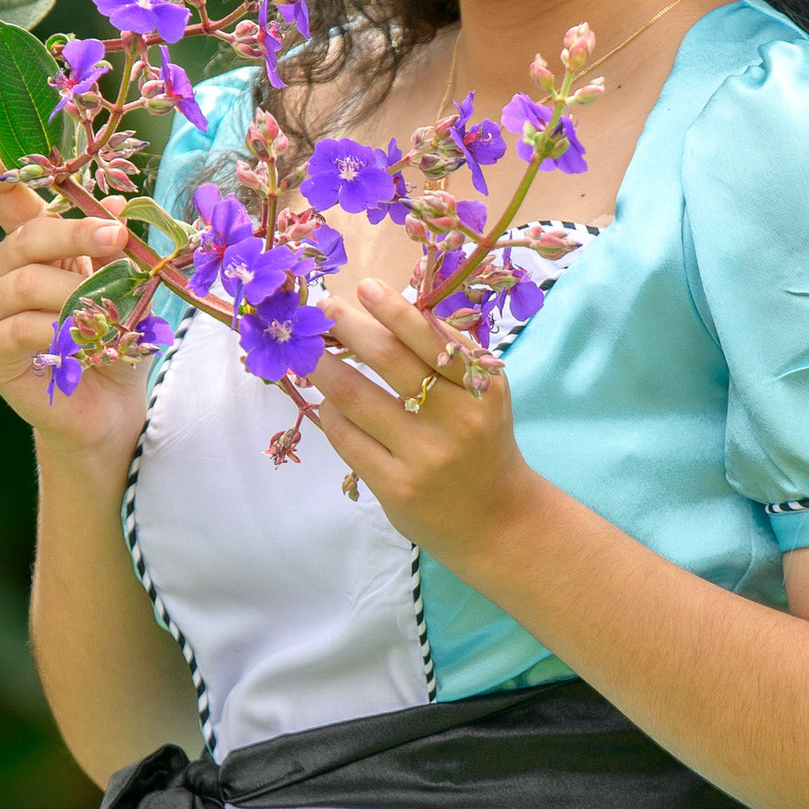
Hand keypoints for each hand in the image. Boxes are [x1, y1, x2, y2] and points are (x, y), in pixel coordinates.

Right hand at [0, 155, 154, 473]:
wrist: (109, 410)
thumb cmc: (113, 340)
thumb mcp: (120, 284)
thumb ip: (110, 246)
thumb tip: (118, 204)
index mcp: (28, 244)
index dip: (2, 164)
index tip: (25, 146)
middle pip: (25, 235)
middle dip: (75, 231)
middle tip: (118, 238)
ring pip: (24, 282)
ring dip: (75, 289)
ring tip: (112, 304)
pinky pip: (20, 328)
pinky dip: (59, 329)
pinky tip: (87, 337)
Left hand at [307, 283, 538, 575]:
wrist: (499, 521)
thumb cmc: (483, 445)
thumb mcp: (486, 395)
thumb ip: (452, 355)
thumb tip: (394, 309)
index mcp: (481, 389)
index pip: (431, 338)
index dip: (394, 310)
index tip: (365, 287)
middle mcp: (456, 419)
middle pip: (389, 360)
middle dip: (349, 327)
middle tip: (323, 309)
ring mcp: (424, 455)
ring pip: (357, 398)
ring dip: (324, 367)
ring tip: (308, 352)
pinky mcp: (396, 486)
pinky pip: (348, 438)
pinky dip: (330, 414)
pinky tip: (326, 403)